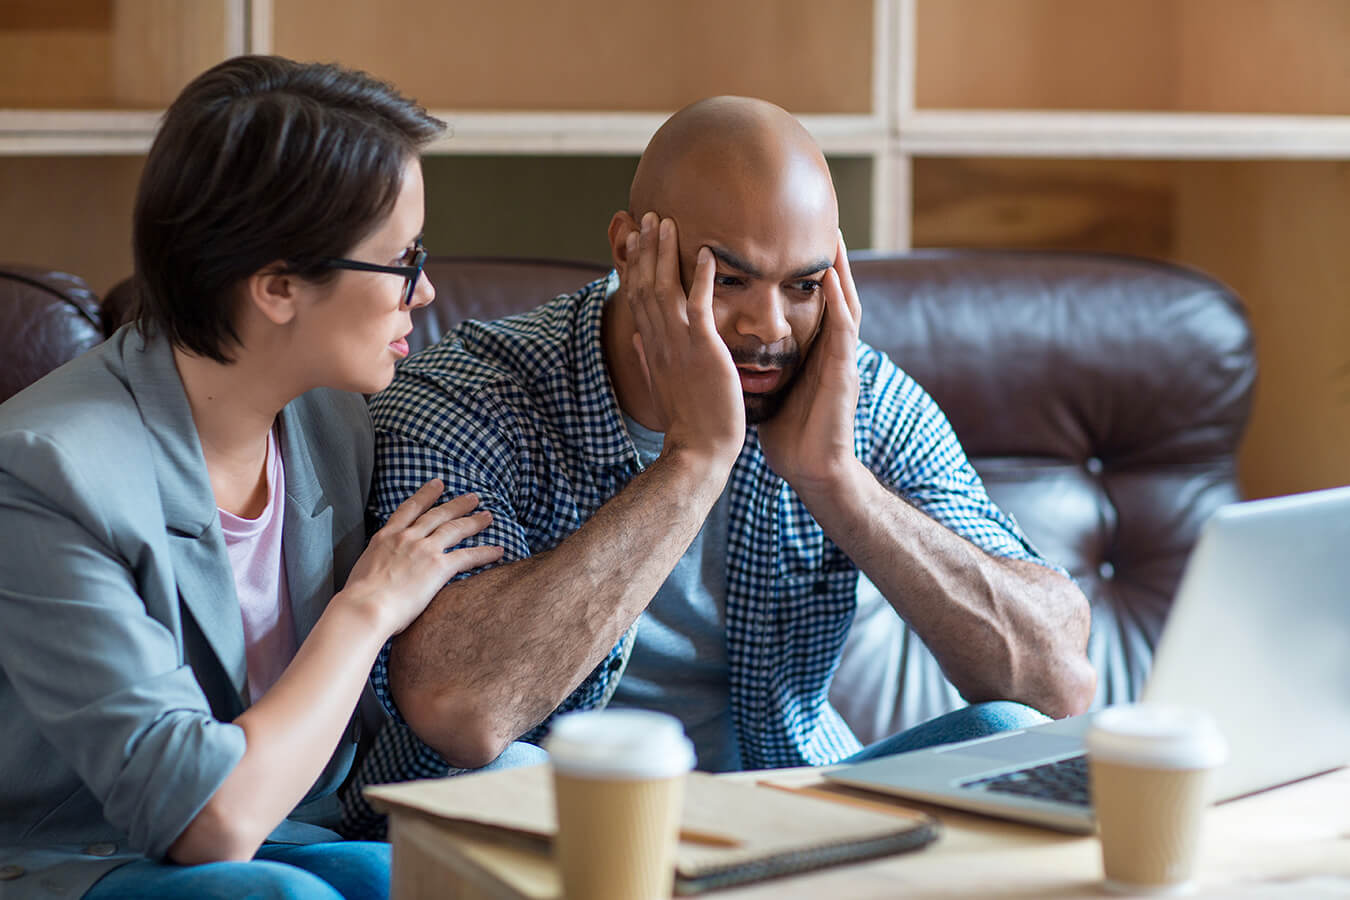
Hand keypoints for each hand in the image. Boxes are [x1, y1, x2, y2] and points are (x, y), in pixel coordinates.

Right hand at [339, 479, 502, 635]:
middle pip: (437, 514)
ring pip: (455, 529)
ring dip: (474, 521)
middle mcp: (406, 538)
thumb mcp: (363, 569)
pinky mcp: (438, 566)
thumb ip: (377, 562)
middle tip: (472, 497)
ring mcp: (424, 549)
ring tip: (488, 516)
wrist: (364, 607)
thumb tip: (381, 571)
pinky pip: (468, 556)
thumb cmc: (358, 598)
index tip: (437, 484)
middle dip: (457, 504)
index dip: (425, 495)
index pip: (409, 509)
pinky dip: (485, 552)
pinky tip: (498, 550)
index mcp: (385, 537)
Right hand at [625, 211, 744, 468]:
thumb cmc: (688, 422)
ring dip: (666, 253)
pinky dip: (702, 278)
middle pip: (645, 285)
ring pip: (665, 289)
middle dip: (645, 249)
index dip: (634, 266)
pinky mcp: (703, 350)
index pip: (637, 298)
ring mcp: (679, 344)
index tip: (634, 240)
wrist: (700, 450)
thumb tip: (635, 339)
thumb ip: (647, 358)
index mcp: (651, 348)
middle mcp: (659, 341)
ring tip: (667, 223)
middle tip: (647, 217)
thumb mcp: (661, 386)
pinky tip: (707, 254)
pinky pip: (699, 306)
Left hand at [757, 230, 862, 490]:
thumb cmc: (789, 435)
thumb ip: (759, 367)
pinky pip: (843, 330)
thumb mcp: (770, 390)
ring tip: (834, 237)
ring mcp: (840, 361)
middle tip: (825, 224)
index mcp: (813, 354)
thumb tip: (726, 352)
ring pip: (845, 304)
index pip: (812, 305)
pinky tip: (831, 276)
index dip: (805, 274)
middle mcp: (830, 351)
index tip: (793, 242)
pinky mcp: (843, 373)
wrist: (809, 470)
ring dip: (842, 270)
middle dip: (831, 261)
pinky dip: (839, 301)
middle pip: (833, 296)